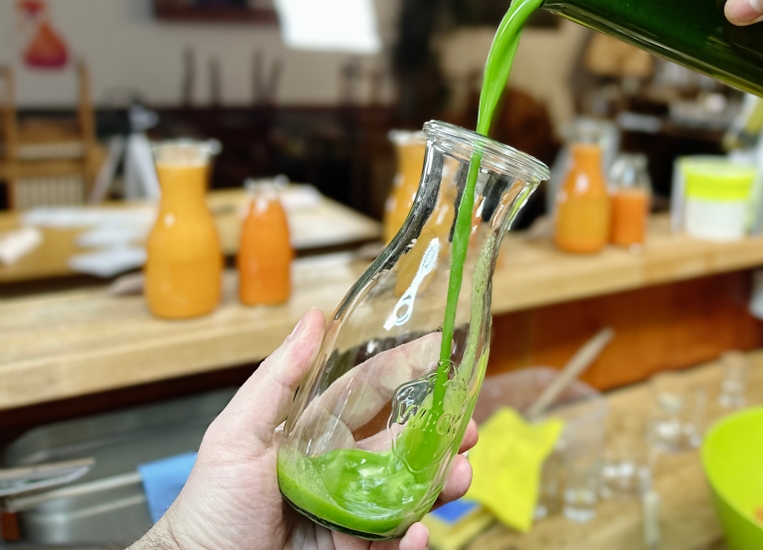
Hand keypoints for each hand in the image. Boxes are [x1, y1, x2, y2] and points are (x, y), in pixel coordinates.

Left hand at [131, 309, 476, 549]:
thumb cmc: (210, 504)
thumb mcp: (236, 434)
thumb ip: (278, 379)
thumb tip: (314, 319)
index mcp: (318, 431)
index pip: (372, 390)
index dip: (406, 368)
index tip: (441, 350)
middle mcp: (342, 466)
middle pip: (405, 440)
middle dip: (443, 430)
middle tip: (470, 426)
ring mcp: (352, 511)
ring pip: (411, 489)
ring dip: (443, 480)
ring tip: (460, 475)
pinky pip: (395, 542)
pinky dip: (415, 539)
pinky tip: (419, 533)